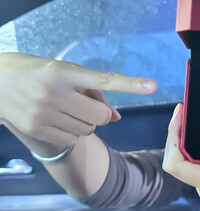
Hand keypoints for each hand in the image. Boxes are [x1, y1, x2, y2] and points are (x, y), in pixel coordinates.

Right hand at [0, 53, 156, 155]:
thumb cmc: (36, 73)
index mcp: (64, 72)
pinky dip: (73, 133)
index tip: (153, 86)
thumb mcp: (64, 71)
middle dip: (100, 112)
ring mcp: (44, 114)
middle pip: (100, 115)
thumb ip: (93, 91)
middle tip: (84, 104)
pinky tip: (58, 120)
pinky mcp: (36, 129)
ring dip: (86, 122)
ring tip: (66, 109)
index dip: (130, 84)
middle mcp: (55, 93)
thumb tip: (117, 117)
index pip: (104, 80)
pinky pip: (72, 139)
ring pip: (88, 129)